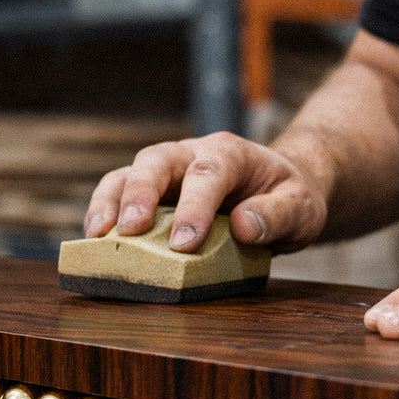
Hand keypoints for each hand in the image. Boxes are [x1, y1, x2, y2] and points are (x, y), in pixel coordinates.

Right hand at [83, 131, 327, 252]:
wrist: (283, 188)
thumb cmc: (291, 197)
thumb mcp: (302, 208)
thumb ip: (278, 215)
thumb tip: (243, 227)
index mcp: (232, 153)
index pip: (208, 172)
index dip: (193, 206)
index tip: (184, 244)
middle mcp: (194, 154)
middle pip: (157, 160)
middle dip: (140, 193)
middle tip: (129, 230)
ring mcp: (170, 172)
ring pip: (128, 173)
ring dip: (110, 202)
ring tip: (98, 236)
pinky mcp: (154, 191)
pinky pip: (120, 194)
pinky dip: (104, 213)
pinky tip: (96, 241)